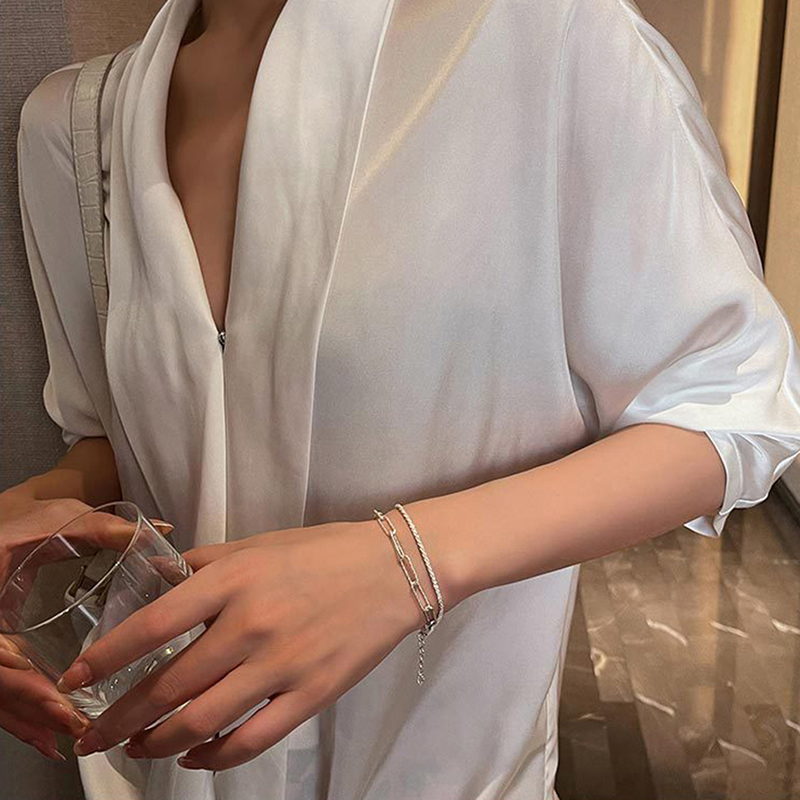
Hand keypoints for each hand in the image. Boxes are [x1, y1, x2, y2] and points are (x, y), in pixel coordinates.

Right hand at [0, 490, 173, 758]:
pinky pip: (3, 694)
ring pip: (1, 696)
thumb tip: (163, 531)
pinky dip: (25, 718)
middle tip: (81, 723)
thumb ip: (103, 528)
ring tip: (76, 734)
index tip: (57, 689)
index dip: (16, 673)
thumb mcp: (58, 520)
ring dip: (34, 720)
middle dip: (38, 707)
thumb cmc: (23, 522)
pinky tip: (51, 737)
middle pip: (0, 682)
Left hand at [57, 518, 430, 770]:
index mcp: (233, 581)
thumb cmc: (323, 551)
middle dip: (119, 719)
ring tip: (137, 748)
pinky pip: (252, 741)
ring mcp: (282, 666)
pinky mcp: (312, 695)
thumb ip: (206, 563)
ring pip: (202, 722)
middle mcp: (250, 626)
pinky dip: (214, 757)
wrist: (394, 568)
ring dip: (159, 743)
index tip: (76, 679)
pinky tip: (195, 757)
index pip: (152, 626)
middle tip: (92, 734)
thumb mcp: (260, 544)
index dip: (105, 659)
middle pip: (168, 686)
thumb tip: (158, 581)